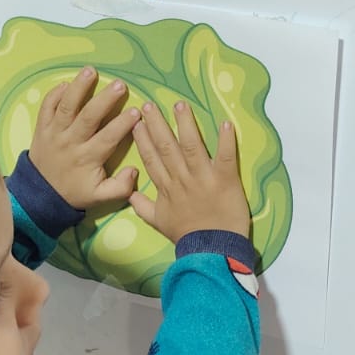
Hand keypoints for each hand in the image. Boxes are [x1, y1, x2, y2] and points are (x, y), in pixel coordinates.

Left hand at [27, 68, 140, 210]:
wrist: (40, 195)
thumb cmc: (75, 192)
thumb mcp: (100, 196)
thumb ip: (120, 187)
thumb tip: (134, 171)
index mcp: (88, 158)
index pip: (108, 138)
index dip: (122, 124)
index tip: (136, 112)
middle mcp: (71, 143)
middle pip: (88, 117)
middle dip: (104, 100)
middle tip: (120, 84)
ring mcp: (54, 133)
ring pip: (66, 107)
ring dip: (78, 88)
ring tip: (91, 71)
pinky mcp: (42, 128)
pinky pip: (46, 108)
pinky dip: (54, 94)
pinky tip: (66, 83)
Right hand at [129, 102, 250, 243]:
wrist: (211, 251)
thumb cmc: (187, 236)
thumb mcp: (159, 223)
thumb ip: (143, 206)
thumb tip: (128, 193)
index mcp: (166, 188)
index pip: (151, 159)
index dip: (143, 139)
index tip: (135, 122)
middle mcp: (181, 179)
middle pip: (166, 147)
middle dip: (157, 124)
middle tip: (148, 104)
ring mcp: (203, 178)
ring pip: (191, 146)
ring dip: (185, 124)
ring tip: (180, 104)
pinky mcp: (225, 180)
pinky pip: (225, 156)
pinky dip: (226, 140)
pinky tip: (225, 123)